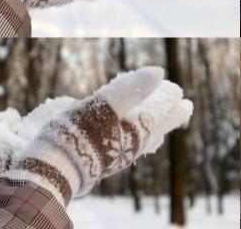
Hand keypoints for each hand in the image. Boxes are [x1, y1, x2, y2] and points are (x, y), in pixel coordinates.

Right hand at [4, 67, 192, 205]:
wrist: (55, 169)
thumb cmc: (80, 134)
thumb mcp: (105, 104)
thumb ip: (132, 88)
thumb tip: (159, 72)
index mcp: (138, 128)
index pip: (161, 110)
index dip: (169, 99)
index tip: (177, 91)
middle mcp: (134, 143)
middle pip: (159, 127)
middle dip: (170, 116)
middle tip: (184, 107)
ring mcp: (121, 154)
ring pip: (147, 140)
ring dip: (157, 129)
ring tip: (164, 126)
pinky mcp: (106, 161)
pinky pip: (131, 149)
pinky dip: (138, 141)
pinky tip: (132, 143)